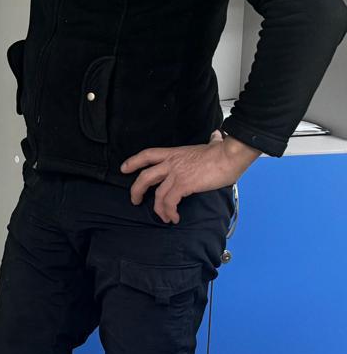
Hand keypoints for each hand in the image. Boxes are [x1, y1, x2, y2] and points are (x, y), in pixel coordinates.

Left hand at [121, 131, 260, 223]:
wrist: (229, 156)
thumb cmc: (223, 152)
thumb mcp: (211, 144)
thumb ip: (211, 141)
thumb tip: (216, 136)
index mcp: (174, 153)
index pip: (148, 154)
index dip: (133, 161)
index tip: (124, 168)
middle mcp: (171, 163)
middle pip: (145, 176)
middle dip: (136, 190)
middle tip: (135, 200)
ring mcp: (176, 174)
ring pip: (157, 194)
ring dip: (158, 209)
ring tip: (164, 217)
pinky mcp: (184, 184)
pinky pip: (170, 201)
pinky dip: (169, 212)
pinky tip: (174, 218)